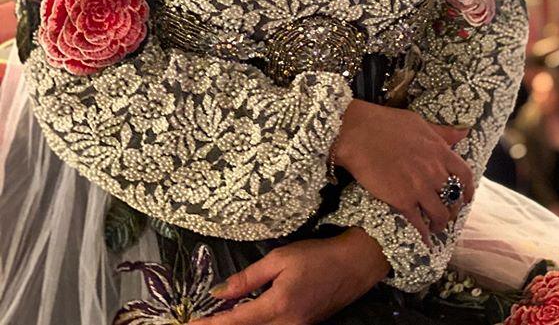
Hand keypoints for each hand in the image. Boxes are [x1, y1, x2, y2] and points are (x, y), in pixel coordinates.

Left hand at [196, 229, 389, 324]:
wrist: (353, 266)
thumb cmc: (316, 256)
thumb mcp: (280, 258)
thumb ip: (249, 277)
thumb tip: (220, 292)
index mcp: (277, 306)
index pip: (235, 322)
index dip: (210, 324)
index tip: (189, 324)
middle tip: (198, 321)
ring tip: (217, 317)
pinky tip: (243, 315)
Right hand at [334, 99, 474, 246]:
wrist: (359, 134)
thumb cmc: (386, 124)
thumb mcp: (419, 123)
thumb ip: (442, 133)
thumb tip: (464, 132)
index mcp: (440, 151)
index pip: (465, 175)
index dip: (469, 190)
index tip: (467, 197)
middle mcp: (434, 171)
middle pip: (454, 198)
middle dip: (452, 209)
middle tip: (447, 213)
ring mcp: (419, 187)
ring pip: (440, 215)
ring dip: (440, 224)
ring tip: (435, 227)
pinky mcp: (402, 200)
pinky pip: (419, 224)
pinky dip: (424, 235)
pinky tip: (424, 241)